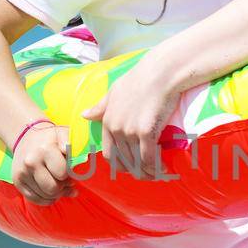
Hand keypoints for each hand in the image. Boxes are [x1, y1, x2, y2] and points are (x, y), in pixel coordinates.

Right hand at [11, 123, 76, 204]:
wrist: (25, 136)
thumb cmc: (50, 138)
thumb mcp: (63, 133)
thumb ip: (71, 143)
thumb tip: (67, 151)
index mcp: (45, 150)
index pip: (62, 174)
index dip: (69, 175)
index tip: (69, 172)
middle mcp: (31, 162)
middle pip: (53, 189)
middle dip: (63, 187)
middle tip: (65, 181)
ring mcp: (22, 173)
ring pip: (45, 196)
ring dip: (55, 194)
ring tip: (57, 184)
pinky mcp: (17, 181)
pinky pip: (34, 199)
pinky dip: (45, 199)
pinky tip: (50, 191)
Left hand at [82, 59, 182, 179]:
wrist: (159, 73)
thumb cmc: (139, 79)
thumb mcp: (114, 91)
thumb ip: (100, 106)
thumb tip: (84, 115)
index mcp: (107, 121)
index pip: (109, 154)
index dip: (121, 165)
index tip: (132, 168)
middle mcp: (116, 128)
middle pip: (124, 161)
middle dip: (136, 172)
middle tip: (147, 174)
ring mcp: (130, 131)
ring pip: (137, 162)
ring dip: (147, 172)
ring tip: (157, 174)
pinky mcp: (146, 131)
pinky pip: (149, 157)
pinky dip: (156, 166)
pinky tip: (163, 168)